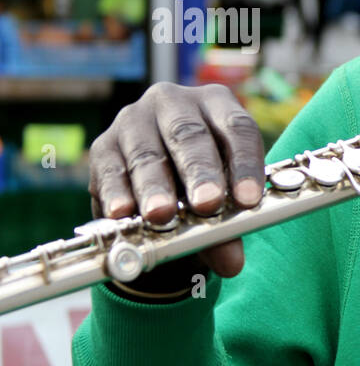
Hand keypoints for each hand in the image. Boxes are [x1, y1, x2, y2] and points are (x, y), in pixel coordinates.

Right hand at [88, 82, 265, 283]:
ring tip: (162, 217)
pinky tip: (123, 214)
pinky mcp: (103, 145)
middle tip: (207, 204)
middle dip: (199, 172)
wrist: (158, 189)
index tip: (249, 200)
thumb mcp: (220, 202)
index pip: (238, 128)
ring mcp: (135, 119)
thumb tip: (231, 263)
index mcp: (218, 104)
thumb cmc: (201, 185)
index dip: (245, 164)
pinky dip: (117, 194)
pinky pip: (111, 170)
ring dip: (155, 188)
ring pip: (147, 154)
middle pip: (190, 135)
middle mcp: (175, 102)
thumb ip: (227, 228)